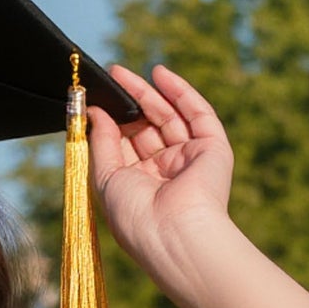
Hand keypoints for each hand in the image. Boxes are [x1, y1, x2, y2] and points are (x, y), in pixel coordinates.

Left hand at [86, 61, 236, 293]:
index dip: (112, 123)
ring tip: (122, 74)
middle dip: (129, 102)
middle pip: (147, 128)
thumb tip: (95, 112)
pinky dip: (180, 91)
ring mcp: (190, 159)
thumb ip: (101, 142)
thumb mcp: (105, 178)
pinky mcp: (213, 148)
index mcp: (140, 186)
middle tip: (111, 77)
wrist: (174, 233)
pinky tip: (159, 74)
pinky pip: (197, 113)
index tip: (95, 101)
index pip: (126, 146)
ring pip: (170, 117)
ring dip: (149, 93)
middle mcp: (166, 173)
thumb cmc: (135, 216)